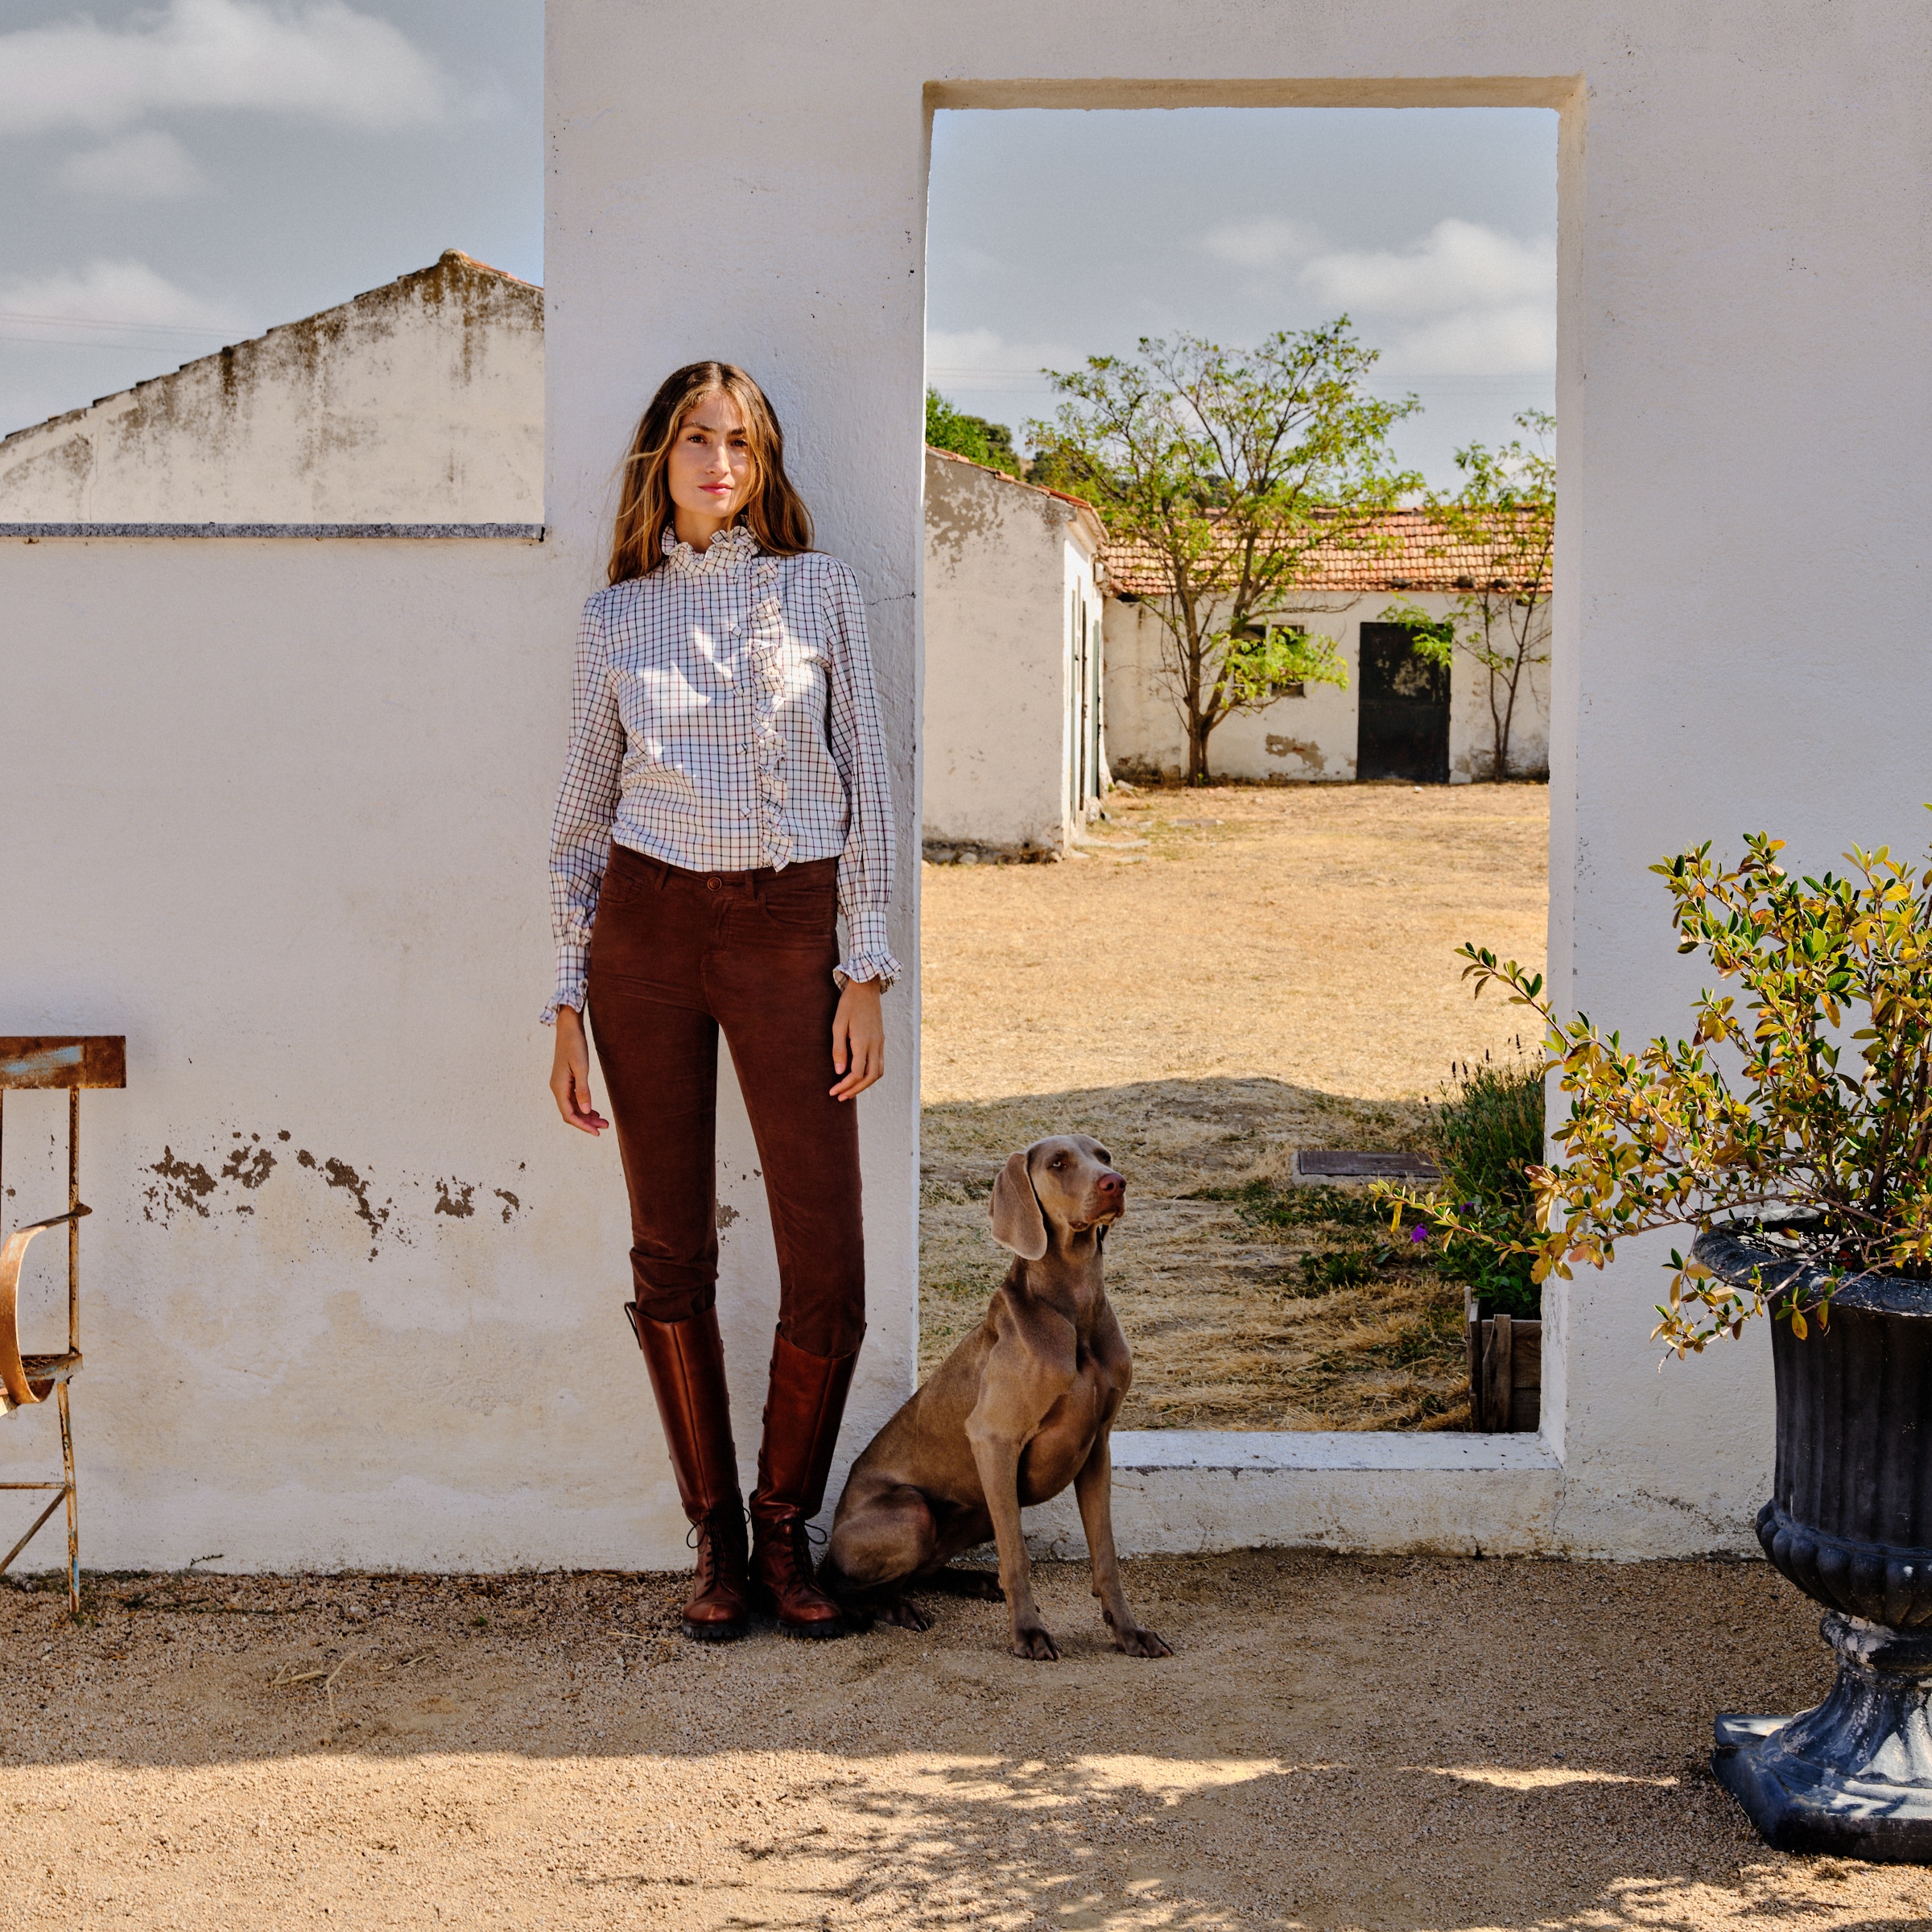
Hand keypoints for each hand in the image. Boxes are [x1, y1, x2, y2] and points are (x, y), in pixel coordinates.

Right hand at [550, 1007, 609, 1133]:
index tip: (596, 1132)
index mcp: (558, 1087)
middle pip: (571, 1113)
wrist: (568, 1027)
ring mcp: (561, 1084)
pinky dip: (584, 1105)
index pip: (568, 1114)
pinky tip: (594, 1110)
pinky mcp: (566, 1080)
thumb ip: (583, 1090)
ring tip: (603, 1121)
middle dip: (587, 1122)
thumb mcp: (581, 1067)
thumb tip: (587, 1111)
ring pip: (573, 1106)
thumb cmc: (575, 1045)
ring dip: (587, 1115)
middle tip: (606, 1126)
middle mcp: (557, 1088)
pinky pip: (573, 1098)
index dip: (582, 1125)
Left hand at [830, 978, 884, 1100]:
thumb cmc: (848, 1004)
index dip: (845, 1085)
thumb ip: (839, 1049)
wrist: (866, 987)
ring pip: (878, 1072)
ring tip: (850, 1089)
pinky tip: (859, 1075)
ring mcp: (880, 1042)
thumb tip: (839, 1072)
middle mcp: (875, 1045)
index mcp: (863, 1042)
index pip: (856, 1073)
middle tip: (841, 1096)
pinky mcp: (881, 1040)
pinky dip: (871, 1074)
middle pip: (871, 1077)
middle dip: (856, 1090)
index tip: (833, 1091)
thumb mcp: (838, 1025)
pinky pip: (880, 1063)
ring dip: (865, 1084)